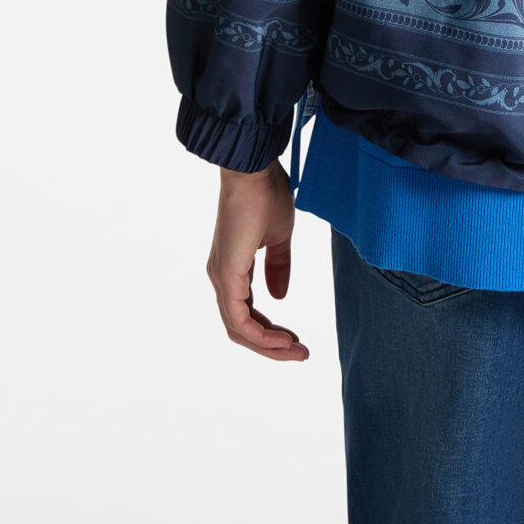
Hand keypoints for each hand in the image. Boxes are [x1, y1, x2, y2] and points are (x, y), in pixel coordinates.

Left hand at [205, 159, 309, 360]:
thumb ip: (279, 267)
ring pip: (239, 329)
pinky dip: (260, 334)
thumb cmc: (266, 194)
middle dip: (271, 346)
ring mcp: (222, 277)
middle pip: (241, 328)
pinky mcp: (227, 274)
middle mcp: (222, 278)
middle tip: (300, 353)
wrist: (254, 170)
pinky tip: (282, 339)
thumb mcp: (279, 237)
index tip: (297, 339)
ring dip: (268, 345)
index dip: (270, 331)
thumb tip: (280, 296)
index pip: (247, 314)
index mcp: (233, 269)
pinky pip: (239, 318)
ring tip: (297, 350)